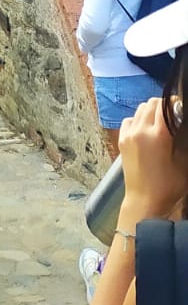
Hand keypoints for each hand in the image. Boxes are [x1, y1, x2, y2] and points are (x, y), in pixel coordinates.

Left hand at [120, 98, 187, 219]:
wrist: (144, 201)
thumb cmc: (168, 185)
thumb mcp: (183, 161)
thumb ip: (181, 138)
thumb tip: (179, 120)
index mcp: (159, 134)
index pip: (166, 104)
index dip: (175, 104)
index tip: (180, 109)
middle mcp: (141, 130)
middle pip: (152, 103)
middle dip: (164, 106)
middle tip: (172, 116)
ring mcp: (128, 134)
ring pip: (140, 109)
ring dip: (151, 111)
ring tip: (159, 123)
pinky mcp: (121, 140)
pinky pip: (130, 120)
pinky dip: (138, 120)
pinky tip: (145, 130)